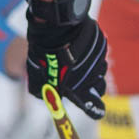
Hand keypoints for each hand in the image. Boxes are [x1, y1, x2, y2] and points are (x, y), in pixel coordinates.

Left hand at [23, 0, 107, 119]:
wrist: (55, 27)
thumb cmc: (45, 54)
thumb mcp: (38, 77)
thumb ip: (43, 91)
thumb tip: (43, 97)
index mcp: (79, 89)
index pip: (95, 108)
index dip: (96, 109)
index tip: (96, 110)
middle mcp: (93, 77)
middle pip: (99, 88)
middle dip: (91, 86)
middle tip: (78, 79)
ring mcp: (99, 60)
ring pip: (99, 69)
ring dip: (90, 67)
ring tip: (74, 58)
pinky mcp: (101, 45)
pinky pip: (98, 53)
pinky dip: (90, 52)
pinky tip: (78, 46)